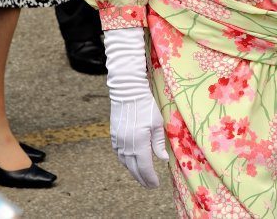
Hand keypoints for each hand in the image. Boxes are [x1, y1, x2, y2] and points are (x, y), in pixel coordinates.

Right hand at [104, 28, 168, 187]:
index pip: (145, 167)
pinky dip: (126, 162)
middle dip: (142, 179)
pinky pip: (119, 155)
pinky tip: (131, 162)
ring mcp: (118, 141)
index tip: (156, 184)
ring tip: (142, 177)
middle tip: (150, 185)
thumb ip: (158, 143)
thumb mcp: (156, 123)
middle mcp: (126, 145)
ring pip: (125, 163)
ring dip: (133, 171)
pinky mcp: (114, 136)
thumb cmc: (145, 105)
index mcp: (139, 143)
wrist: (126, 91)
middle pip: (133, 168)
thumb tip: (162, 160)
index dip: (150, 178)